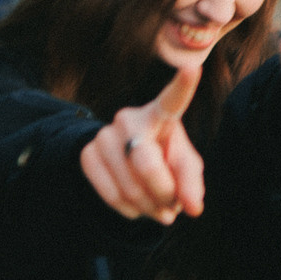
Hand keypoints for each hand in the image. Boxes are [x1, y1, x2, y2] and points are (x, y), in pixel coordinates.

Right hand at [80, 61, 205, 223]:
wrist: (127, 163)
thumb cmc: (166, 160)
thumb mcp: (185, 167)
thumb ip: (192, 184)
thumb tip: (193, 209)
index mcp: (160, 114)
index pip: (172, 101)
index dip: (183, 87)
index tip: (193, 68)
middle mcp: (129, 118)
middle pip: (147, 166)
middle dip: (163, 194)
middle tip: (172, 208)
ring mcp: (104, 135)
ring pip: (130, 188)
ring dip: (149, 208)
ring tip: (157, 208)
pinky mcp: (87, 154)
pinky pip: (111, 196)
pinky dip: (130, 210)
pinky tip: (136, 206)